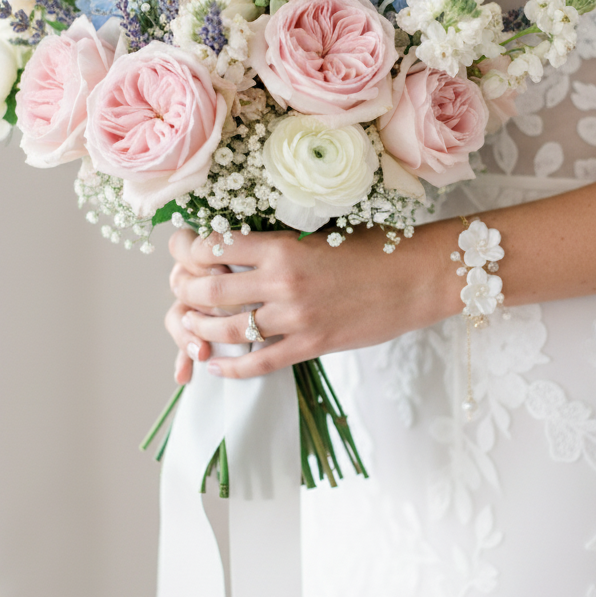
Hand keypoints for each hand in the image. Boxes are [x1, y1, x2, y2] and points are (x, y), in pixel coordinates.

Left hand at [164, 221, 463, 379]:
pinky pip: (258, 361)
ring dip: (199, 327)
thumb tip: (239, 245)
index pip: (216, 246)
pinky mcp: (311, 346)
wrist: (416, 279)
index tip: (182, 247)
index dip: (188, 248)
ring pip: (228, 328)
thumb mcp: (323, 231)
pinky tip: (215, 363)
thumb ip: (281, 242)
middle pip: (211, 289)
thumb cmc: (375, 247)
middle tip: (179, 287)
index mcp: (285, 246)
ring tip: (189, 323)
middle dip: (184, 289)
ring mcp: (296, 318)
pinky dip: (230, 365)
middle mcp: (284, 283)